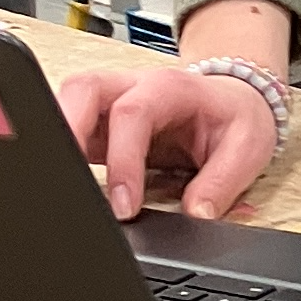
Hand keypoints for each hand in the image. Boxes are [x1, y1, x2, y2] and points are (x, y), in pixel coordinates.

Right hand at [58, 65, 279, 220]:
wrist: (236, 100)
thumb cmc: (236, 118)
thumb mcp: (247, 148)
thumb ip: (222, 181)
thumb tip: (196, 214)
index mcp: (171, 88)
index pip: (132, 114)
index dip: (122, 160)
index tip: (124, 206)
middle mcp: (135, 87)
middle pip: (85, 88)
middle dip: (67, 128)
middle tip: (63, 180)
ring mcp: (113, 101)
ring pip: (68, 99)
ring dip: (56, 134)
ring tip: (53, 181)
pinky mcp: (100, 122)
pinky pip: (70, 124)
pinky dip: (59, 146)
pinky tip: (58, 177)